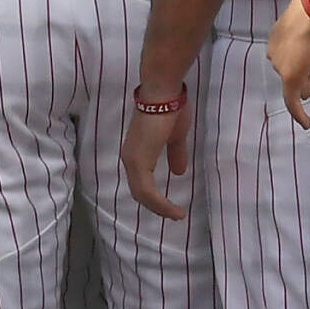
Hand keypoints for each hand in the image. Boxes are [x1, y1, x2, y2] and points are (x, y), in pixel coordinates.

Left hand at [119, 89, 193, 220]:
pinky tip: (174, 210)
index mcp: (136, 151)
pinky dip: (161, 204)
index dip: (154, 196)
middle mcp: (130, 158)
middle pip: (140, 192)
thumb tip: (179, 171)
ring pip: (143, 195)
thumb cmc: (170, 109)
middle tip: (173, 214)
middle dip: (156, 206)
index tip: (170, 206)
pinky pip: (148, 192)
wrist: (163, 93)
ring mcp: (133, 161)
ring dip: (160, 208)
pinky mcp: (139, 163)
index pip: (141, 181)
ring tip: (177, 215)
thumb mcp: (175, 137)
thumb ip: (175, 153)